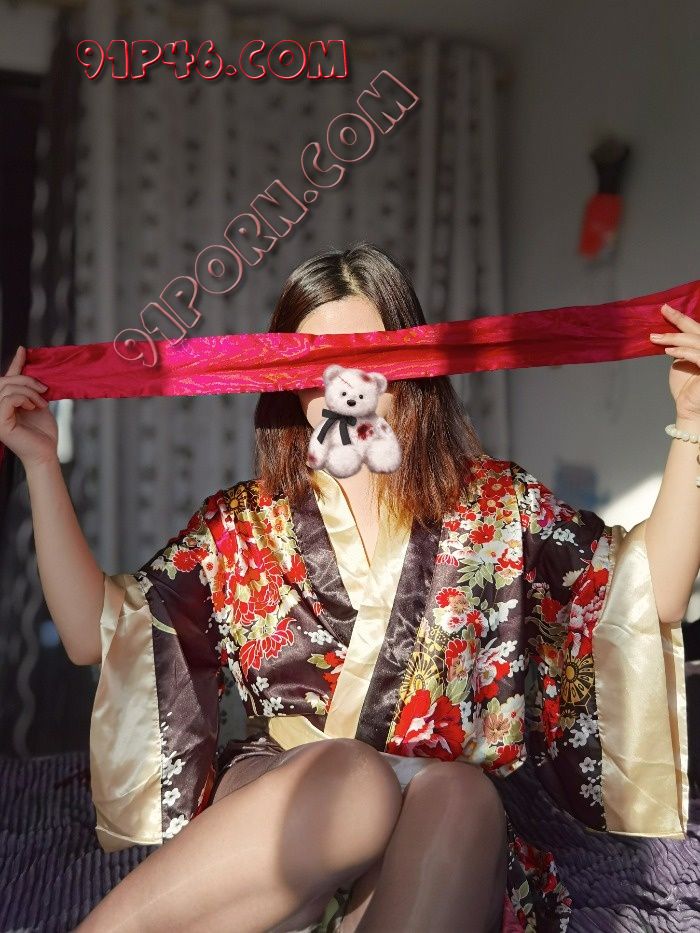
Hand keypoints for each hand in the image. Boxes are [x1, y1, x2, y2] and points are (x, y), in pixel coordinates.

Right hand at [0, 346, 57, 467]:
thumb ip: (31, 390)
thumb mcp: (38, 404)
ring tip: (41, 403)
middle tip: (43, 390)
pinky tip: (33, 407)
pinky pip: (9, 399)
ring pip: (7, 388)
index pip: (6, 380)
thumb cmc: (42, 433)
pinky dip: (24, 399)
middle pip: (5, 381)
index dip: (16, 363)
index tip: (23, 350)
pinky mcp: (0, 423)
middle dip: (26, 380)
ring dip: (29, 392)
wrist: (46, 452)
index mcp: (4, 404)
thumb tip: (32, 371)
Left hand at [649, 304, 699, 421]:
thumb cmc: (687, 388)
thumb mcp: (681, 361)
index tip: (665, 309)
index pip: (696, 329)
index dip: (681, 318)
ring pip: (697, 341)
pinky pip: (698, 356)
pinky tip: (668, 350)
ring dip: (675, 337)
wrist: (690, 410)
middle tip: (662, 312)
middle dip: (679, 320)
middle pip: (698, 331)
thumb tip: (667, 333)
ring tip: (656, 337)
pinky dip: (683, 351)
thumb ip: (680, 347)